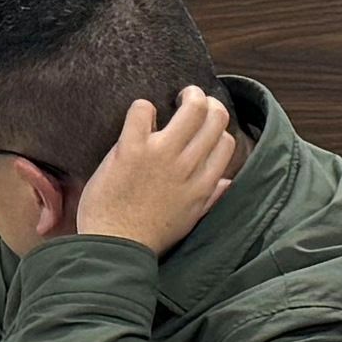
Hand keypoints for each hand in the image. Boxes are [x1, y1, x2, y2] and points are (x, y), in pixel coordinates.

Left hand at [62, 86, 243, 257]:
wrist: (114, 246)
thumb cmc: (149, 235)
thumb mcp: (190, 219)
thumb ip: (210, 198)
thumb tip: (227, 183)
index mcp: (203, 184)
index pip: (226, 142)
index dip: (217, 129)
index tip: (204, 127)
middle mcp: (187, 166)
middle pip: (215, 117)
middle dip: (207, 102)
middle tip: (192, 101)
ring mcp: (161, 155)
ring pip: (192, 107)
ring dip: (187, 95)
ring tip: (176, 97)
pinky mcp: (131, 149)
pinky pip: (143, 109)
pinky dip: (142, 107)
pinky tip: (139, 118)